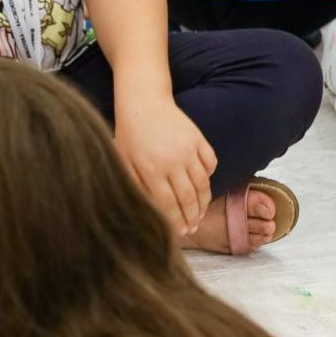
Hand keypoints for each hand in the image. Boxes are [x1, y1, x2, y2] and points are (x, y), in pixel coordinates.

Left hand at [113, 96, 215, 235]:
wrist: (143, 104)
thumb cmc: (128, 135)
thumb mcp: (124, 162)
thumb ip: (136, 185)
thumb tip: (147, 211)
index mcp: (151, 170)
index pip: (167, 204)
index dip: (175, 221)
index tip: (179, 233)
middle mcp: (173, 162)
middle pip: (188, 198)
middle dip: (192, 218)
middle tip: (192, 229)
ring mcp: (189, 150)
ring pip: (203, 184)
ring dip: (203, 203)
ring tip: (199, 214)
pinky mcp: (200, 140)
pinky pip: (211, 164)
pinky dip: (210, 177)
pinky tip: (204, 187)